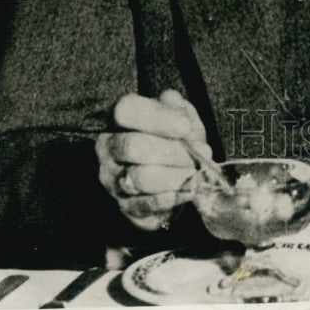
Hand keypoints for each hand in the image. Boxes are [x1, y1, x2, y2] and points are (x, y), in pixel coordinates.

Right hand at [96, 88, 213, 230]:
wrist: (177, 179)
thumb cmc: (177, 141)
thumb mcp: (184, 119)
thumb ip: (180, 110)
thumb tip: (172, 102)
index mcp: (119, 118)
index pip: (126, 110)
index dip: (157, 117)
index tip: (185, 127)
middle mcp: (108, 148)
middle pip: (132, 146)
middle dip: (171, 151)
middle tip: (201, 153)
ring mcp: (112, 179)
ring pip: (139, 178)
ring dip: (175, 175)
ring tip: (196, 172)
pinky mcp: (125, 207)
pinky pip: (145, 204)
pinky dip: (171, 198)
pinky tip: (187, 190)